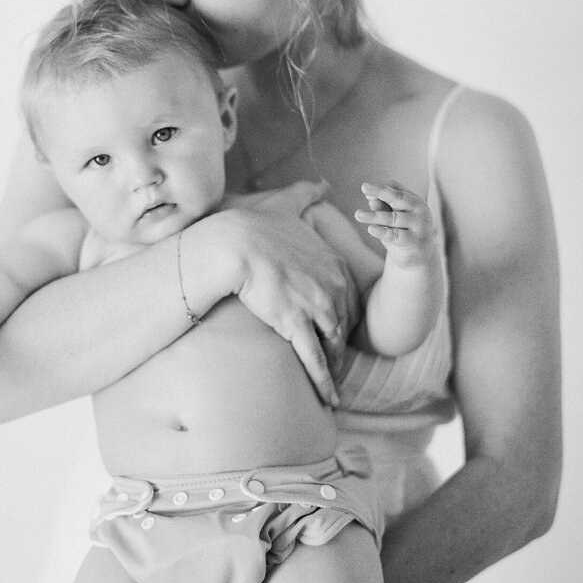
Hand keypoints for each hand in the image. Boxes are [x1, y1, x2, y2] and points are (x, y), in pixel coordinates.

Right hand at [216, 182, 357, 404]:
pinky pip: (315, 360)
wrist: (234, 244)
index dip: (343, 316)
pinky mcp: (296, 325)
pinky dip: (324, 382)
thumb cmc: (257, 224)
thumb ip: (306, 193)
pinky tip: (329, 401)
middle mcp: (332, 286)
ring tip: (333, 385)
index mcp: (333, 263)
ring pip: (332, 344)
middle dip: (341, 345)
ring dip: (334, 367)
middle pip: (343, 324)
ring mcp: (315, 307)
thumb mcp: (288, 205)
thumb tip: (320, 181)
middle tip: (338, 363)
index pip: (348, 297)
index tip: (338, 329)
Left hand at [354, 181, 436, 266]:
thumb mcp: (391, 217)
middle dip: (380, 191)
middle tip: (364, 186)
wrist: (419, 256)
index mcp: (413, 200)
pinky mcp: (415, 241)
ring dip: (374, 216)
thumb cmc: (402, 231)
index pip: (395, 189)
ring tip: (358, 214)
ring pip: (393, 218)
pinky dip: (382, 231)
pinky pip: (395, 235)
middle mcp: (419, 210)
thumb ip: (382, 206)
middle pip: (398, 197)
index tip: (364, 188)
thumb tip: (370, 197)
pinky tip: (371, 229)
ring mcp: (419, 225)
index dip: (380, 188)